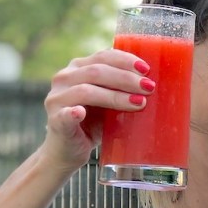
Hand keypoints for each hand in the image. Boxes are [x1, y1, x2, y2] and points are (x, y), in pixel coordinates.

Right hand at [39, 50, 153, 171]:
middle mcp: (64, 78)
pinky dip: (73, 113)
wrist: (68, 151)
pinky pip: (65, 114)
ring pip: (86, 91)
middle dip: (126, 79)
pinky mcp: (55, 120)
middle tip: (149, 87)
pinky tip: (81, 113)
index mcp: (77, 68)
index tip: (146, 69)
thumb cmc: (93, 123)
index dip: (125, 60)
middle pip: (97, 71)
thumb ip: (121, 89)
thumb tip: (152, 83)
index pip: (102, 57)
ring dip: (115, 96)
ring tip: (139, 103)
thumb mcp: (108, 102)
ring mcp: (56, 99)